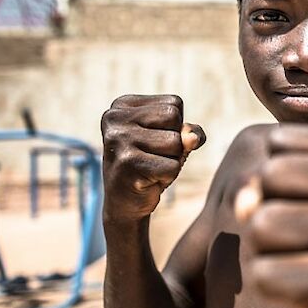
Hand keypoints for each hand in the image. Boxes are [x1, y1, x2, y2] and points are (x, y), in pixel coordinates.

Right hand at [101, 94, 204, 220]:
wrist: (125, 203)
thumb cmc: (151, 164)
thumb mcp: (173, 141)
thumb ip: (190, 132)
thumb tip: (193, 138)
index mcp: (122, 105)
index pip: (174, 104)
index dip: (175, 126)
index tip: (152, 140)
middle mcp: (115, 118)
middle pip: (174, 118)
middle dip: (175, 142)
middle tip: (153, 156)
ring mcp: (118, 140)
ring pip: (176, 143)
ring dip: (172, 160)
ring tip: (150, 167)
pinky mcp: (127, 163)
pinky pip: (173, 166)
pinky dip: (168, 176)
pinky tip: (148, 180)